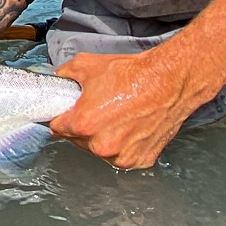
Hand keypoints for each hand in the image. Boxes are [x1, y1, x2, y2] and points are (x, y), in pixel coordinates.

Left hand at [51, 47, 210, 170]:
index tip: (67, 114)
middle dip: (84, 127)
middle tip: (98, 109)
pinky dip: (125, 144)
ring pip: (101, 150)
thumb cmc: (134, 74)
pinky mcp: (141, 159)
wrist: (169, 80)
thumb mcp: (87, 65)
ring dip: (104, 138)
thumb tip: (57, 80)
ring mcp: (122, 155)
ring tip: (118, 117)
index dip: (61, 118)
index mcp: (84, 124)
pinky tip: (131, 126)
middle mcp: (102, 145)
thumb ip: (65, 76)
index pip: (57, 128)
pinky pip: (124, 155)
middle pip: (78, 140)